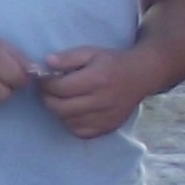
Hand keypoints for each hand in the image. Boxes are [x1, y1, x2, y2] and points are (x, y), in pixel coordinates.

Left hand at [33, 44, 158, 139]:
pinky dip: (71, 123)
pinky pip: (80, 132)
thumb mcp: (91, 52)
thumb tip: (46, 63)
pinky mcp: (107, 127)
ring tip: (61, 99)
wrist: (141, 76)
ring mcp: (105, 117)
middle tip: (47, 91)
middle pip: (60, 108)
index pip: (59, 88)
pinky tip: (74, 111)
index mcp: (96, 79)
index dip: (45, 84)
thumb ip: (68, 57)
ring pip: (68, 120)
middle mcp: (101, 101)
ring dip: (59, 111)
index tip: (43, 79)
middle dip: (48, 99)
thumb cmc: (113, 62)